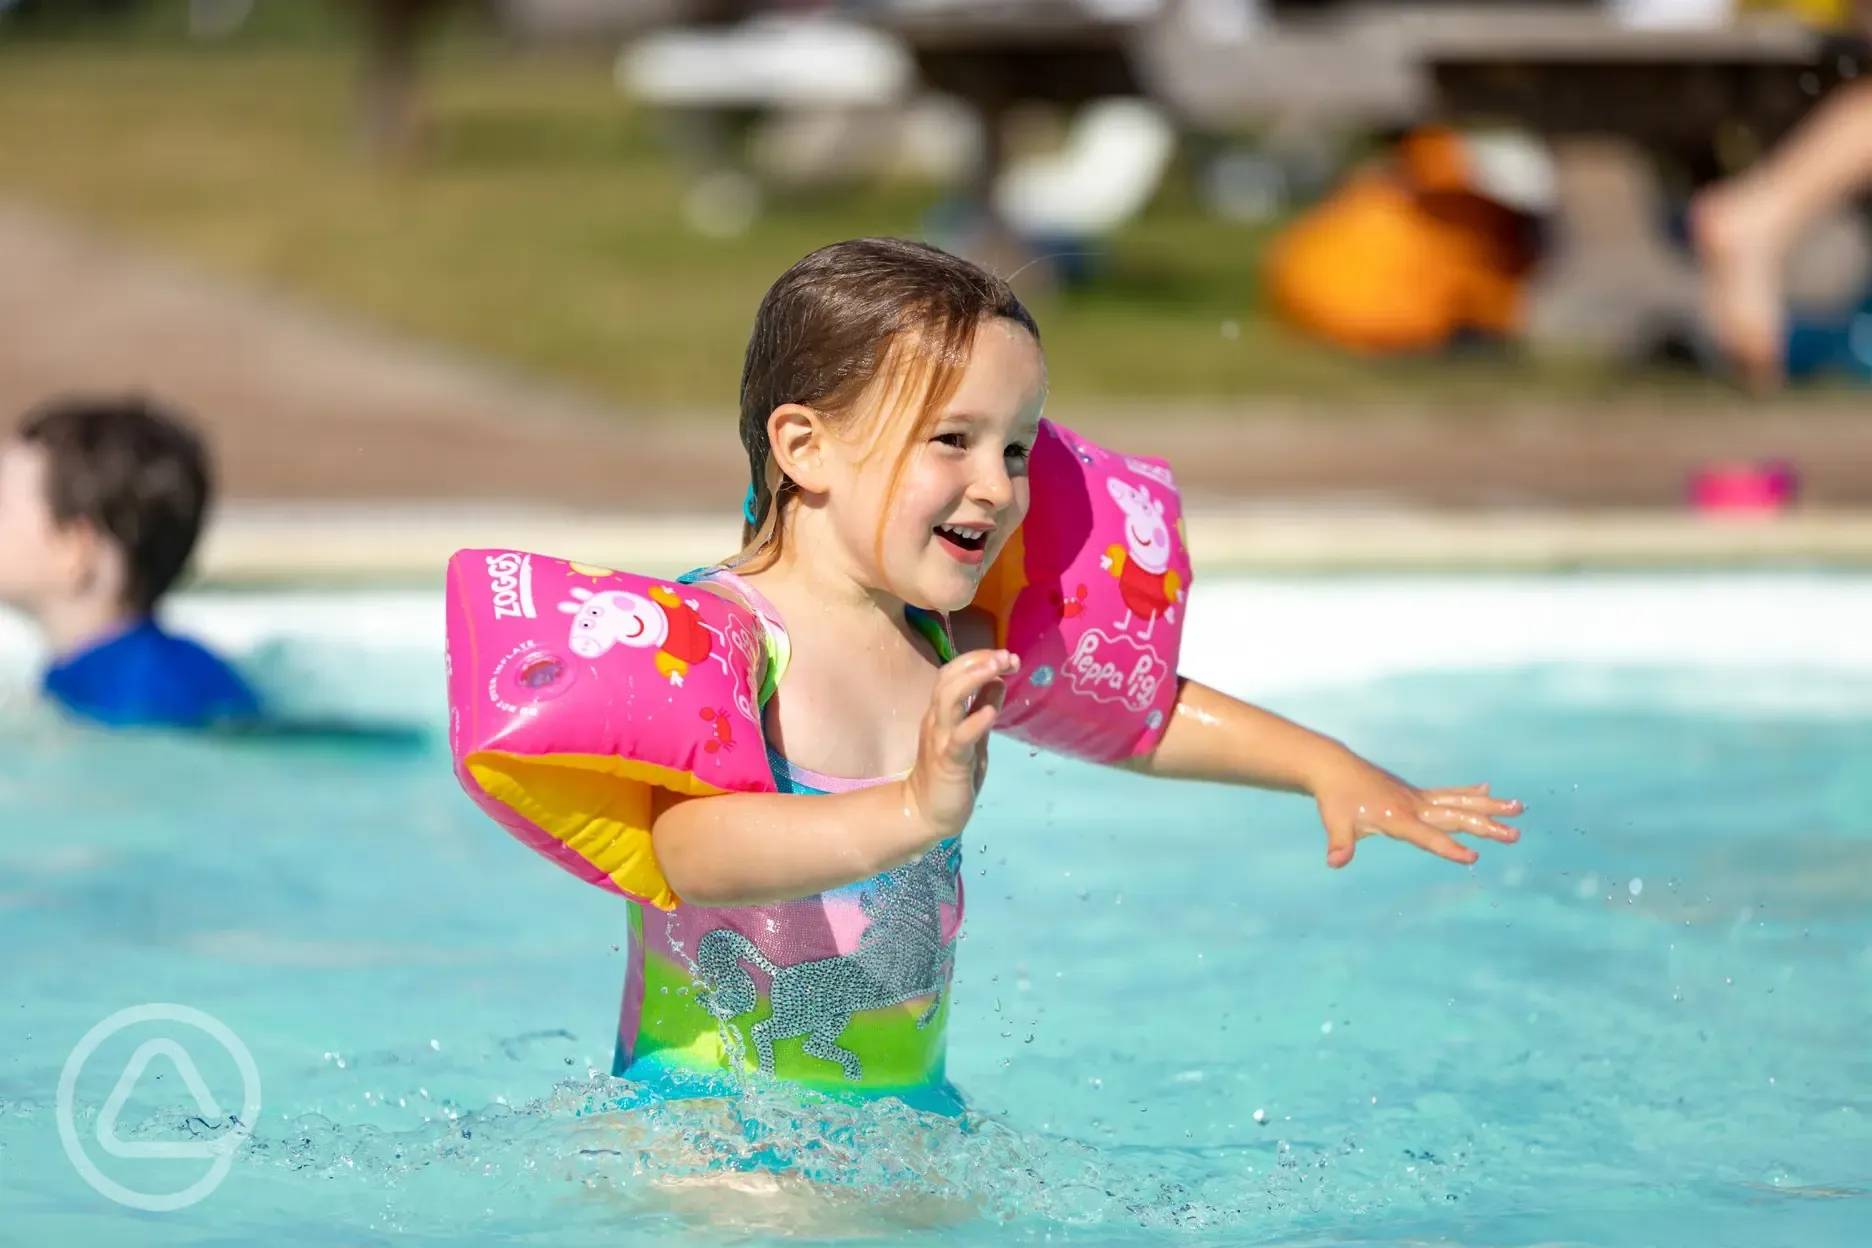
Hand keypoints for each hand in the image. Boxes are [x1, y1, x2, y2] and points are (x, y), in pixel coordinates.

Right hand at [902, 649, 1018, 844]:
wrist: (926, 814)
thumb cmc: (951, 777)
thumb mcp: (974, 737)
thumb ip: (983, 709)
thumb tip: (1000, 681)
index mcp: (941, 713)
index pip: (954, 673)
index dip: (978, 660)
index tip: (1006, 657)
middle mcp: (937, 720)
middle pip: (948, 678)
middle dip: (977, 662)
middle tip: (1005, 655)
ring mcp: (941, 739)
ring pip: (949, 699)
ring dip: (974, 679)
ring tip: (997, 667)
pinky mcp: (949, 760)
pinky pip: (960, 736)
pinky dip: (975, 721)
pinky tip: (990, 711)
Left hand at [1310, 755, 1521, 868]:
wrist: (1334, 767)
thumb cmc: (1335, 799)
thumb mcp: (1335, 823)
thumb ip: (1340, 844)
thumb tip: (1335, 862)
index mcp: (1397, 817)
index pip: (1427, 836)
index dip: (1448, 847)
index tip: (1473, 857)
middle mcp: (1413, 806)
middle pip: (1455, 817)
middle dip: (1486, 827)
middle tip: (1515, 835)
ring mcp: (1417, 797)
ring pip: (1459, 802)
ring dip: (1488, 806)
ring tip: (1518, 807)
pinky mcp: (1416, 793)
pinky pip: (1448, 794)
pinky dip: (1468, 792)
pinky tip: (1488, 790)